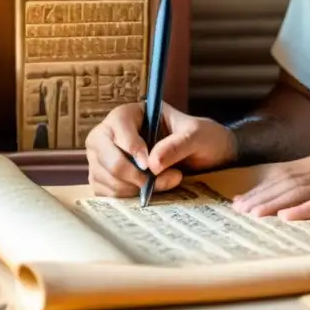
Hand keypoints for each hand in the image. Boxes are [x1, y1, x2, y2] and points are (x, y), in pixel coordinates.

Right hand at [85, 101, 236, 196]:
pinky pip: (103, 190)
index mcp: (134, 113)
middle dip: (126, 170)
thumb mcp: (197, 135)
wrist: (208, 157)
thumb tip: (152, 163)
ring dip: (130, 187)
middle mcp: (114, 132)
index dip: (129, 145)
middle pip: (100, 148)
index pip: (118, 123)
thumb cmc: (202, 138)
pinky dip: (124, 196)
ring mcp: (107, 155)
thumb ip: (177, 144)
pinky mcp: (108, 177)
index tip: (148, 164)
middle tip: (151, 181)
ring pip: (101, 173)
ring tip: (163, 183)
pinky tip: (147, 193)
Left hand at [231, 150, 309, 220]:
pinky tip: (290, 217)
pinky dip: (306, 210)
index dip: (260, 187)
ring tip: (255, 215)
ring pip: (301, 191)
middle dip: (261, 197)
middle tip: (239, 210)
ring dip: (275, 204)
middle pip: (287, 182)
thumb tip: (289, 195)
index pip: (284, 174)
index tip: (239, 199)